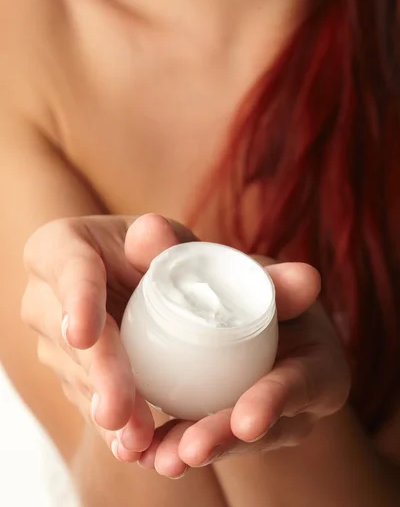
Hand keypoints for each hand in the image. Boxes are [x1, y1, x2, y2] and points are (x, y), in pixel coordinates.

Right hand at [21, 213, 193, 460]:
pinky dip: (111, 426)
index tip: (84, 334)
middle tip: (118, 408)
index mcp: (59, 248)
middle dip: (95, 372)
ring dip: (105, 407)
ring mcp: (53, 340)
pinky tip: (132, 448)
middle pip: (66, 335)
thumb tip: (151, 233)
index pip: (67, 269)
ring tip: (137, 438)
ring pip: (76, 376)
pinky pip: (87, 400)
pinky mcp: (69, 373)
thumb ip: (159, 236)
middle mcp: (45, 297)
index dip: (76, 301)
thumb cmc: (150, 251)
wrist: (142, 281)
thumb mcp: (162, 237)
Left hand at [136, 257, 350, 478]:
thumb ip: (194, 251)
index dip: (276, 400)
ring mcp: (267, 417)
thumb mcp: (238, 269)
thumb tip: (151, 225)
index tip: (247, 419)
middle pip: (267, 426)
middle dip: (226, 438)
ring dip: (193, 448)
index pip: (303, 382)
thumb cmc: (250, 288)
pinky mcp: (232, 426)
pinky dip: (174, 444)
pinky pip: (205, 439)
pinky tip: (143, 451)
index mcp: (317, 356)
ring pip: (232, 442)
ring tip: (157, 457)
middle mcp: (296, 395)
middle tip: (188, 449)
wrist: (246, 316)